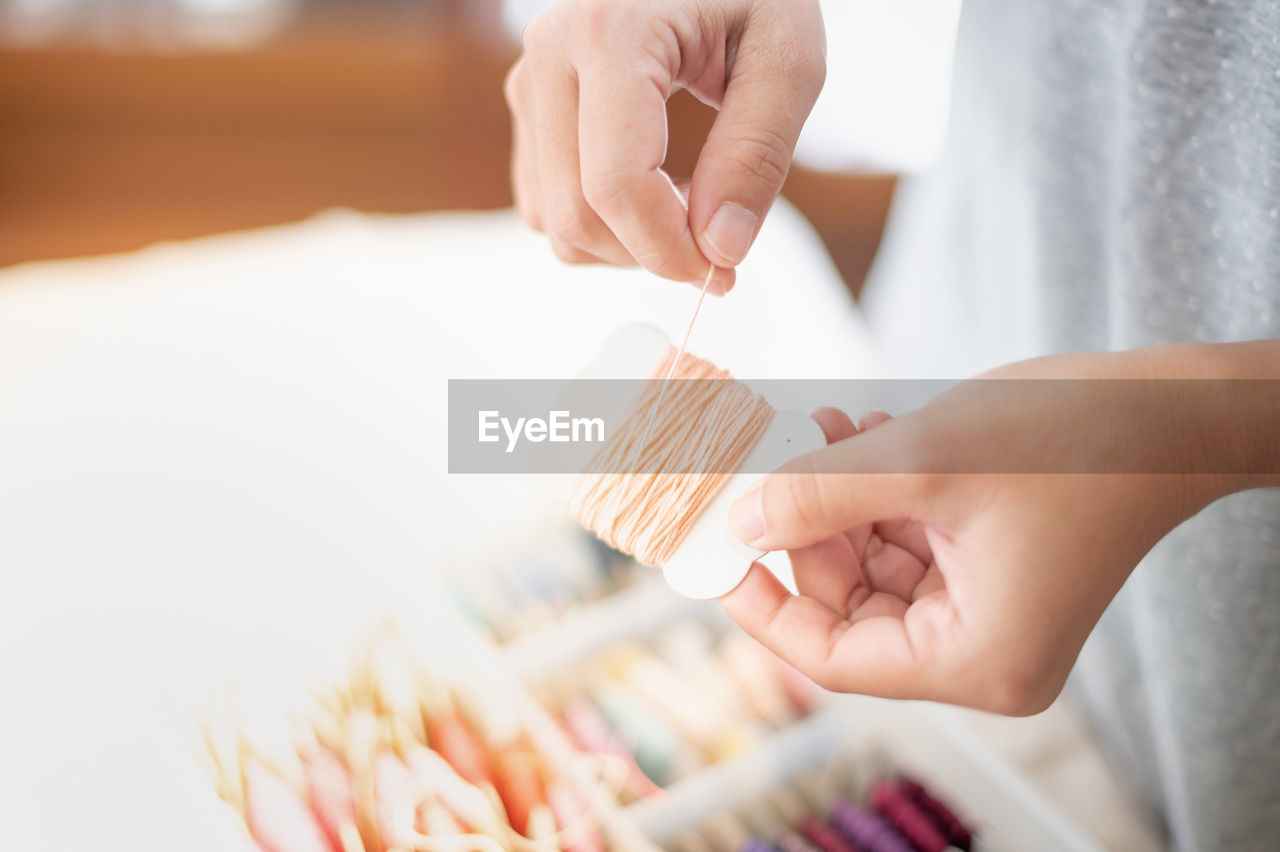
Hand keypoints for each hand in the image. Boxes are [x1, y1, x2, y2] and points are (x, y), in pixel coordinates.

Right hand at [504, 0, 825, 292]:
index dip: (669, 251)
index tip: (722, 271)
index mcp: (608, 32)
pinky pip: (545, 206)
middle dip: (649, 256)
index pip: (615, 185)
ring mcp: (528, 83)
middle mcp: (547, 56)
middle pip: (576, 215)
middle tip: (716, 248)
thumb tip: (720, 252)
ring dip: (624, 245)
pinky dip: (600, 225)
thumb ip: (757, 156)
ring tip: (689, 207)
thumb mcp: (788, 58)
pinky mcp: (529, 108)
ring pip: (554, 222)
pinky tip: (652, 193)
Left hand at [720, 346, 1275, 714]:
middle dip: (804, 530)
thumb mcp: (922, 463)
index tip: (717, 557)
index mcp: (975, 661)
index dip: (766, 607)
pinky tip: (854, 433)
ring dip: (836, 497)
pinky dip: (873, 490)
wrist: (1168, 406)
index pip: (836, 658)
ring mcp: (986, 608)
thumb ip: (820, 497)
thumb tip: (743, 522)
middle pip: (850, 606)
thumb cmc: (1069, 440)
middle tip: (761, 465)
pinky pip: (905, 538)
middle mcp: (980, 650)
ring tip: (817, 429)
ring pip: (871, 564)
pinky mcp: (988, 567)